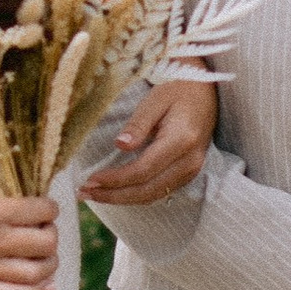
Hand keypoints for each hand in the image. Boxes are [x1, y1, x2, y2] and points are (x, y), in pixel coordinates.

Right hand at [0, 187, 59, 289]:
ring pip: (37, 272)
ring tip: (44, 254)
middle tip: (44, 229)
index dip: (49, 208)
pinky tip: (46, 284)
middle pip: (45, 243)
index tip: (46, 208)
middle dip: (51, 233)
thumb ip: (2, 199)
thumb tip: (31, 205)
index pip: (41, 212)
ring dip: (49, 262)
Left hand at [80, 75, 216, 209]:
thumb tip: (120, 146)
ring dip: (122, 199)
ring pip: (153, 195)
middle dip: (114, 195)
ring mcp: (191, 170)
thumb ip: (138, 124)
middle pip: (147, 190)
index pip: (143, 170)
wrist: (205, 92)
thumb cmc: (178, 90)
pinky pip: (159, 191)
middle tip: (84, 193)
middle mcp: (189, 161)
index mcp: (181, 140)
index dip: (115, 179)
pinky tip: (116, 191)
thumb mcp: (155, 99)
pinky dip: (135, 195)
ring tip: (94, 195)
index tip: (90, 180)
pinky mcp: (187, 174)